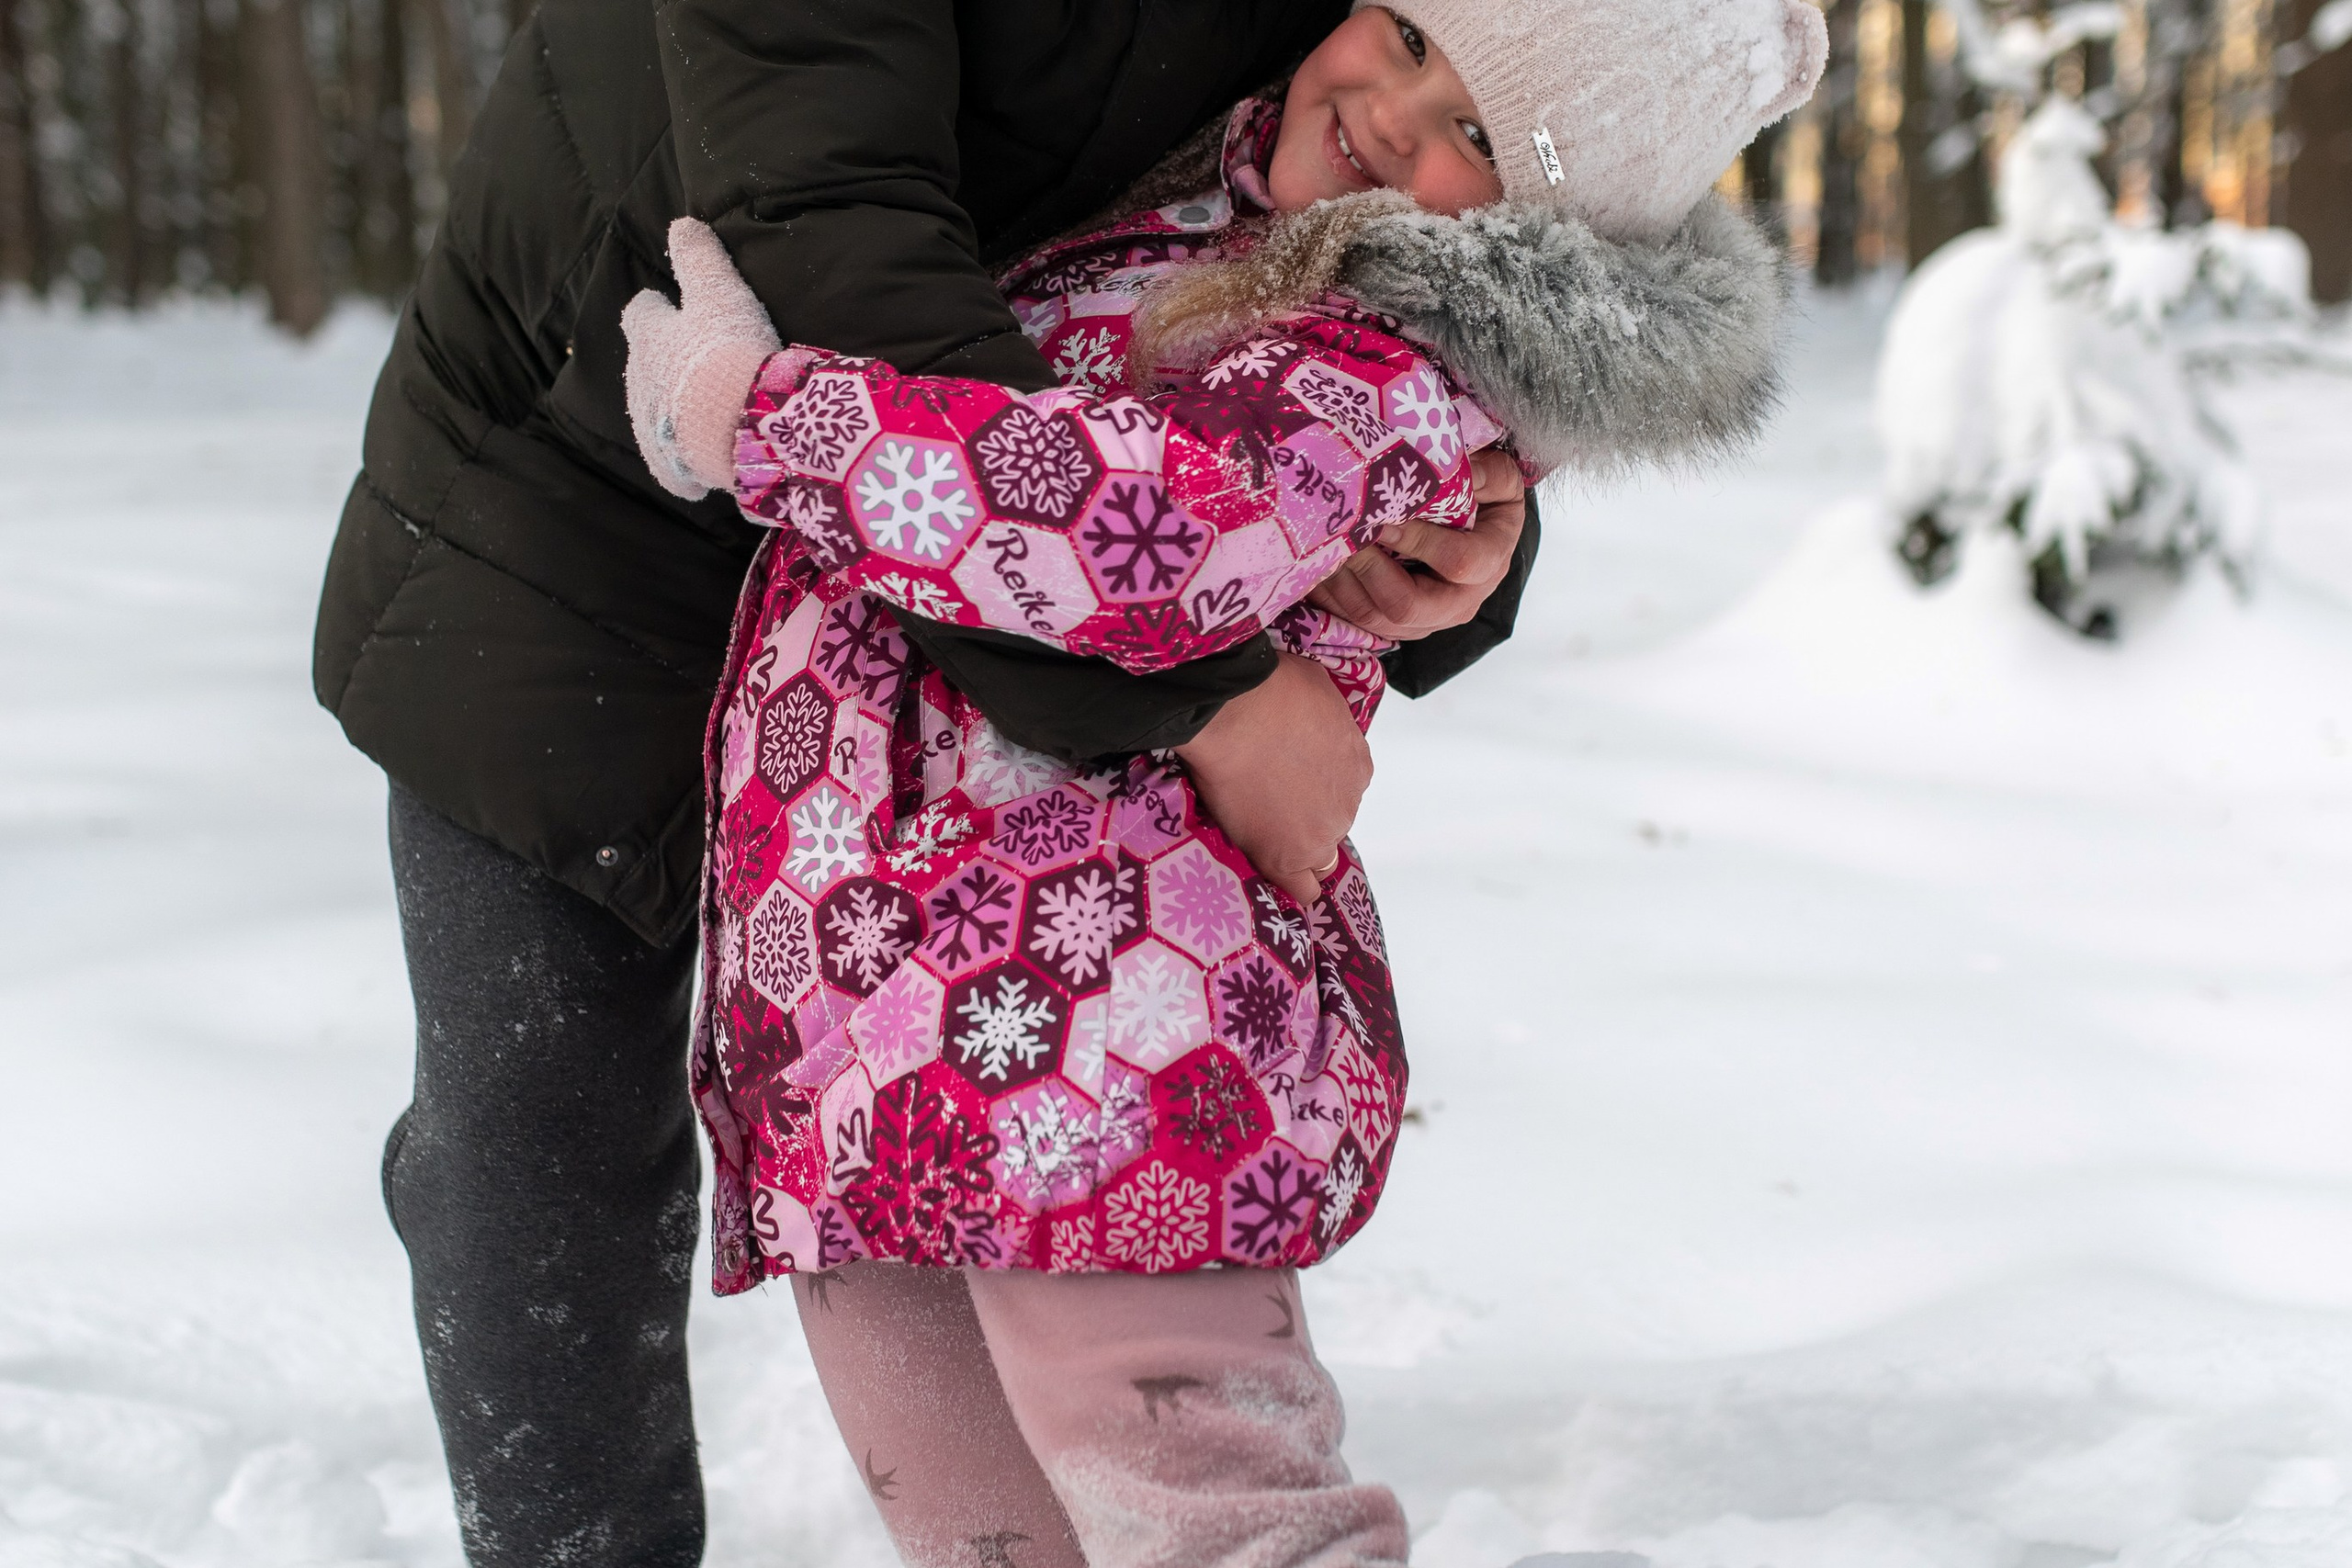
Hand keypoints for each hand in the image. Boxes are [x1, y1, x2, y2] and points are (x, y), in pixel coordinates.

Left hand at [621, 217, 784, 499]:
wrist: (738, 423)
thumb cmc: (726, 349)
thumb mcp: (718, 290)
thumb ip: (698, 256)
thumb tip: (680, 223)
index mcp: (648, 337)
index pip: (639, 315)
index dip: (651, 308)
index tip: (660, 303)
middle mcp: (639, 383)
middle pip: (642, 367)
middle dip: (659, 362)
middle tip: (685, 359)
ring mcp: (651, 428)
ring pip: (653, 416)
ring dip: (669, 410)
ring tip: (692, 412)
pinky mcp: (670, 466)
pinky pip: (671, 467)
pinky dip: (680, 464)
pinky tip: (692, 470)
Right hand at [1173, 653, 1370, 905]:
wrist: (1236, 711)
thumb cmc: (1273, 687)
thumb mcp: (1316, 688)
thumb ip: (1319, 719)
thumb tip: (1305, 718)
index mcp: (1358, 765)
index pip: (1339, 788)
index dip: (1312, 784)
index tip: (1287, 776)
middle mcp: (1348, 803)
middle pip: (1328, 822)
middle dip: (1303, 813)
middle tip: (1265, 797)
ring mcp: (1321, 833)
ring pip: (1316, 856)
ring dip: (1292, 844)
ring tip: (1254, 828)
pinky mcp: (1287, 856)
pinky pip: (1302, 889)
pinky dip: (1292, 885)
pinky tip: (1275, 878)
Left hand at [1306, 447, 1525, 639]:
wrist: (1480, 532)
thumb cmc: (1487, 499)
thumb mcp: (1500, 479)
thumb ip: (1486, 473)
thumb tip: (1455, 467)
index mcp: (1489, 563)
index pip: (1457, 562)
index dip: (1418, 541)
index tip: (1385, 517)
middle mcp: (1459, 603)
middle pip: (1406, 606)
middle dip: (1368, 570)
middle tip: (1345, 535)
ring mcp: (1426, 621)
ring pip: (1375, 620)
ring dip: (1343, 585)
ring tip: (1324, 547)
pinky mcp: (1398, 626)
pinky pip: (1357, 624)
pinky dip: (1331, 599)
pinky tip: (1316, 568)